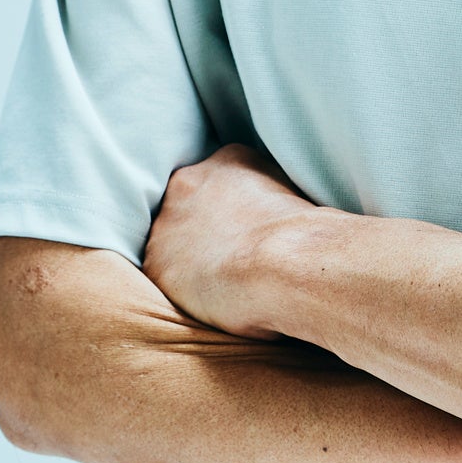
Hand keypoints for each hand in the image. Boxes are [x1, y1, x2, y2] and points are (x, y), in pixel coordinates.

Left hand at [142, 143, 314, 336]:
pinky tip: (210, 302)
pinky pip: (163, 280)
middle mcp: (188, 184)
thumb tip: (270, 218)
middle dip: (199, 230)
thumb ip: (268, 197)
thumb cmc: (304, 236)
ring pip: (168, 244)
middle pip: (184, 207)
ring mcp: (167, 224)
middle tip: (227, 257)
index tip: (241, 230)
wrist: (287, 262)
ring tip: (221, 285)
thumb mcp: (293, 195)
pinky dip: (181, 292)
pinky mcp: (156, 265)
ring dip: (187, 262)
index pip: (215, 181)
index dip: (226, 210)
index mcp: (227, 160)